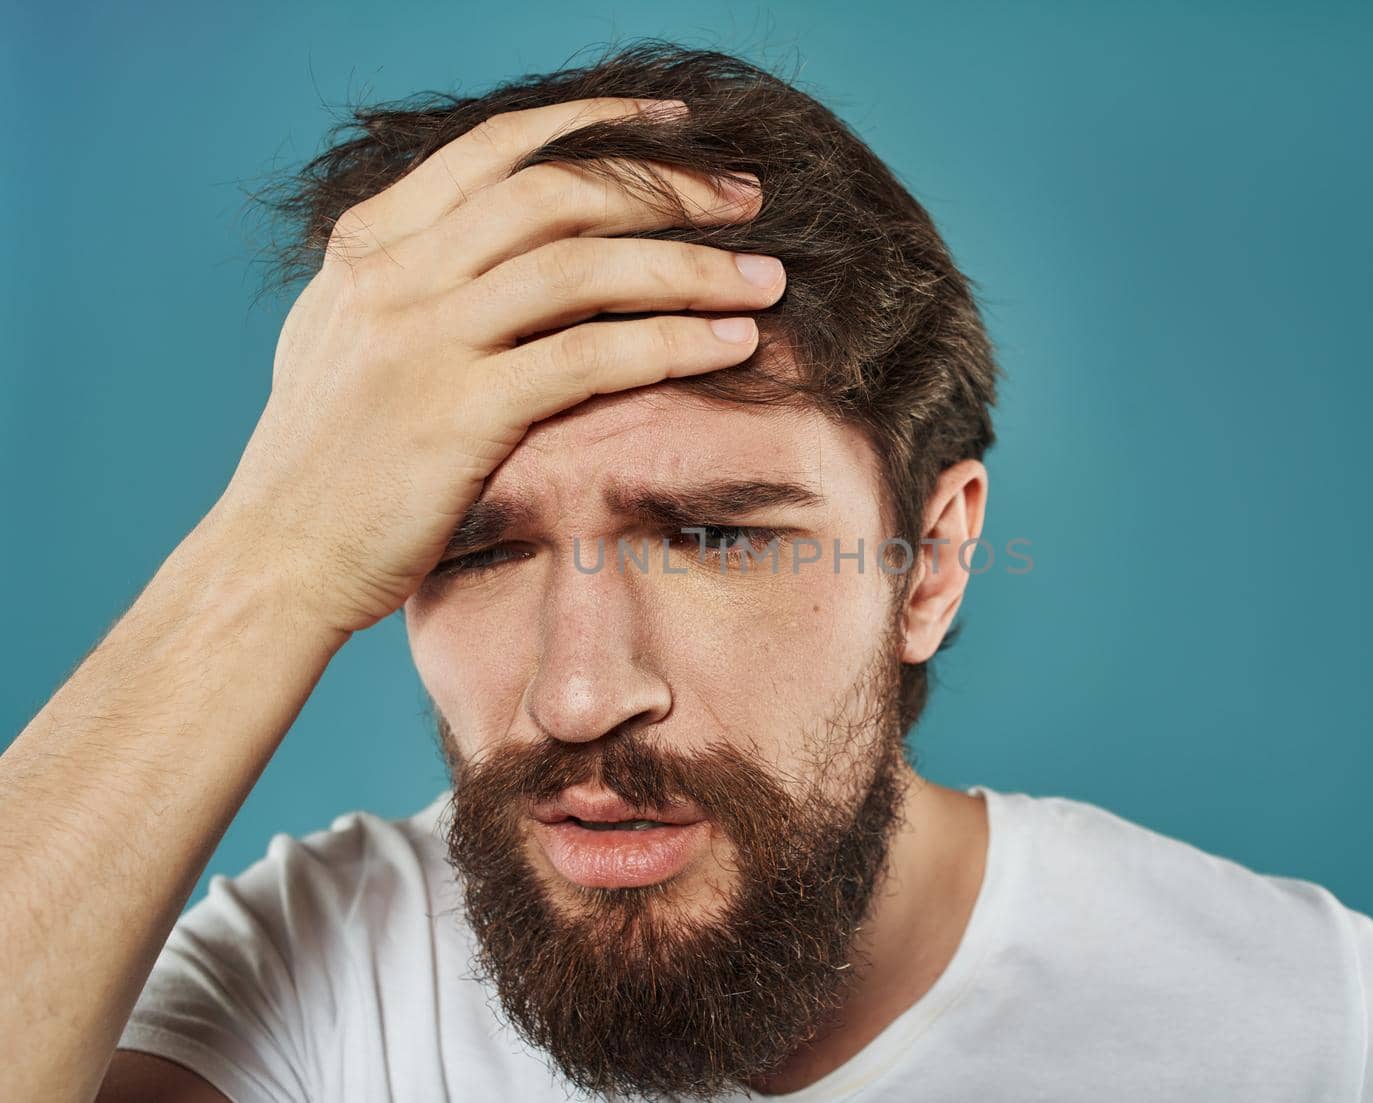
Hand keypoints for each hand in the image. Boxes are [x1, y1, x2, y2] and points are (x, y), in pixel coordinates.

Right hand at [211, 98, 784, 635]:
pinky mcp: (455, 415)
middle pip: (555, 193)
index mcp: (369, 245)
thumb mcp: (346, 339)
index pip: (498, 148)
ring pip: (582, 268)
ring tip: (765, 275)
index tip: (676, 122)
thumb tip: (487, 240)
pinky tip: (731, 344)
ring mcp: (421, 341)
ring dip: (690, 266)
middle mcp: (392, 276)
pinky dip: (671, 343)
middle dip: (665, 185)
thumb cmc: (326, 464)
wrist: (274, 563)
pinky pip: (588, 358)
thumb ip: (410, 278)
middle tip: (745, 196)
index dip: (597, 122)